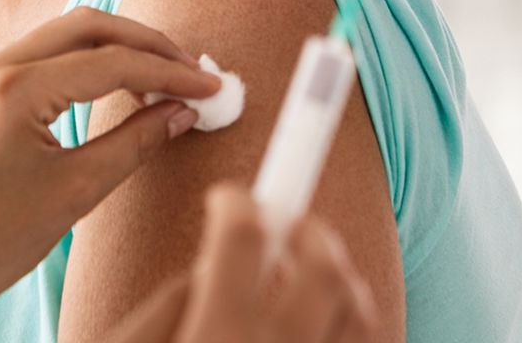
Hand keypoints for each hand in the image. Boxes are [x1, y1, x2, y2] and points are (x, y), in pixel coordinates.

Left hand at [0, 7, 220, 342]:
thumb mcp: (75, 193)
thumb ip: (134, 144)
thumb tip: (181, 112)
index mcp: (15, 91)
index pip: (112, 63)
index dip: (170, 73)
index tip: (211, 87)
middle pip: (89, 26)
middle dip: (147, 44)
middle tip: (192, 70)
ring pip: (65, 34)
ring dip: (117, 48)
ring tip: (162, 78)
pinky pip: (42, 55)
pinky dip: (85, 61)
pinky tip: (115, 87)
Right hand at [109, 185, 381, 342]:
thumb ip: (164, 307)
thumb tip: (209, 264)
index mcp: (216, 341)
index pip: (246, 239)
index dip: (239, 201)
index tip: (231, 194)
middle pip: (323, 267)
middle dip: (305, 227)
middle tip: (280, 225)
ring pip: (357, 307)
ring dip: (335, 275)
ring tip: (297, 279)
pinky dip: (351, 317)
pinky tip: (319, 320)